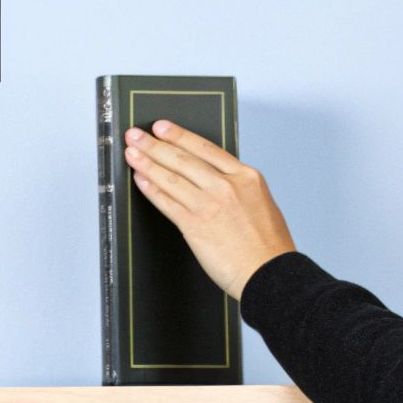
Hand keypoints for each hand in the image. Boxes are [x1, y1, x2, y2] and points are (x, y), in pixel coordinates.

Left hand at [123, 120, 296, 299]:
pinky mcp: (196, 226)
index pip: (206, 148)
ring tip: (132, 154)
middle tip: (136, 136)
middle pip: (184, 159)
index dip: (180, 135)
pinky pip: (167, 203)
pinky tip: (140, 180)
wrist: (270, 274)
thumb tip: (213, 180)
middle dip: (155, 145)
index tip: (162, 127)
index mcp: (246, 177)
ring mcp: (210, 205)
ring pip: (172, 178)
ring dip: (147, 163)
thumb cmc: (268, 247)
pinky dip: (151, 190)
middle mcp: (227, 186)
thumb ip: (237, 188)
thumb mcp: (261, 202)